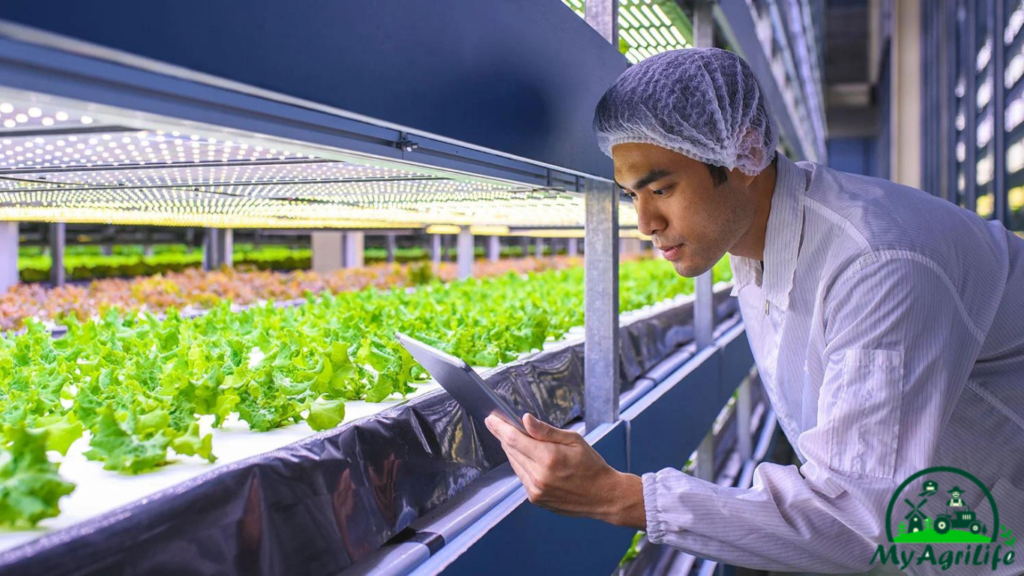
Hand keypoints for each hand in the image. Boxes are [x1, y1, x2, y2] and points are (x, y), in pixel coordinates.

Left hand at [484, 413, 645, 529]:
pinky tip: (526, 456)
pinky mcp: (535, 499)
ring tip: (512, 437)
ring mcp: (535, 490)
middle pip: (511, 451)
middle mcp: (538, 476)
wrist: (603, 496)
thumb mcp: (573, 440)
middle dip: (503, 436)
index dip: (500, 427)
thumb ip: (546, 431)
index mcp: (549, 458)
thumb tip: (524, 419)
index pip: (515, 439)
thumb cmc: (591, 465)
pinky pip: (521, 476)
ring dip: (511, 450)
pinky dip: (521, 464)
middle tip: (497, 423)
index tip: (490, 418)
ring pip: (514, 464)